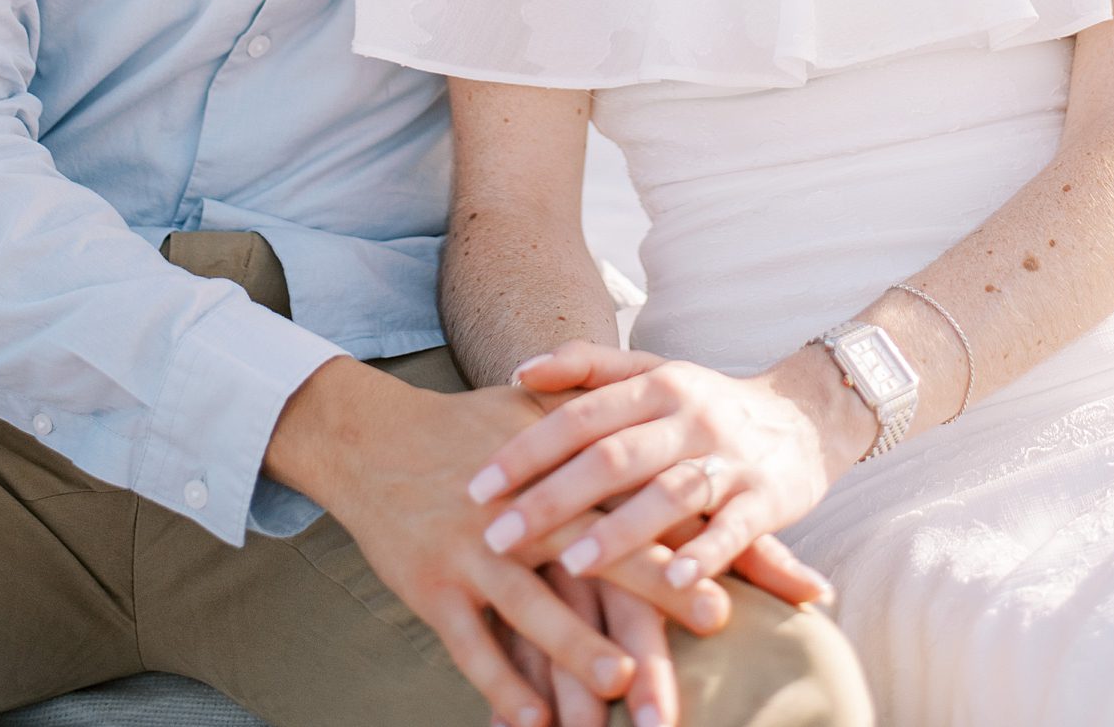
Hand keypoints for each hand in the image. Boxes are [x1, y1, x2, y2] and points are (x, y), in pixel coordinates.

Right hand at [265, 356, 731, 725]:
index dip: (686, 539)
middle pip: (598, 558)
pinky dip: (499, 683)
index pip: (637, 505)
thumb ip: (606, 436)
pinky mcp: (432, 586)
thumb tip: (683, 455)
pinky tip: (530, 720)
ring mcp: (475, 549)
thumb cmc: (471, 429)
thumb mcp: (540, 417)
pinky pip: (470, 644)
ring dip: (576, 649)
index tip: (739, 577)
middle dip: (656, 598)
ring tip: (620, 688)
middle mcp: (524, 511)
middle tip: (714, 625)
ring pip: (532, 607)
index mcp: (561, 469)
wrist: (374, 438)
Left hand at [469, 340, 853, 596]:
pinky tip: (674, 580)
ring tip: (572, 564)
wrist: (805, 415)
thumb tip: (517, 370)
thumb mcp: (652, 373)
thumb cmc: (706, 404)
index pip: (580, 417)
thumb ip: (587, 367)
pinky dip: (705, 553)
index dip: (526, 450)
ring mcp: (729, 456)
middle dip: (553, 499)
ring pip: (669, 492)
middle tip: (499, 538)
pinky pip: (735, 527)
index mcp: (655, 384)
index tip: (476, 487)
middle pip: (614, 456)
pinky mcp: (768, 496)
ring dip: (621, 531)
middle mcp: (688, 415)